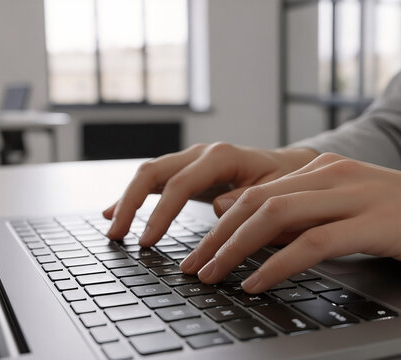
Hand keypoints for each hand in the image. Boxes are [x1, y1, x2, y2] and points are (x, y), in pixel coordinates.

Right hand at [103, 143, 317, 245]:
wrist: (289, 167)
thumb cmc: (285, 180)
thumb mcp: (276, 190)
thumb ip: (247, 199)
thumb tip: (218, 209)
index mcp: (222, 156)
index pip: (181, 183)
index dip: (161, 213)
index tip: (148, 241)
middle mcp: (201, 153)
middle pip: (154, 172)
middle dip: (132, 203)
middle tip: (118, 236)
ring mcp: (192, 160)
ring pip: (150, 174)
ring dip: (128, 199)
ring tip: (112, 227)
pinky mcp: (188, 171)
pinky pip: (155, 181)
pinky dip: (135, 197)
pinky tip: (114, 212)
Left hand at [179, 153, 400, 292]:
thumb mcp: (358, 211)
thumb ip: (314, 217)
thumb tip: (267, 236)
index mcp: (328, 170)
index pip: (259, 191)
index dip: (221, 222)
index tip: (199, 248)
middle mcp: (335, 175)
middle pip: (257, 202)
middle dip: (216, 237)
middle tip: (192, 266)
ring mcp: (355, 196)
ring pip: (276, 216)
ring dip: (235, 249)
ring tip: (211, 276)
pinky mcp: (376, 223)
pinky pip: (312, 243)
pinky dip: (276, 264)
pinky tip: (256, 284)